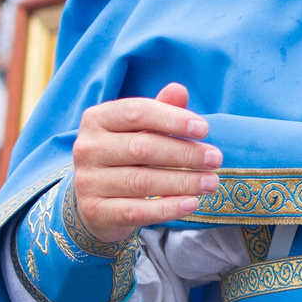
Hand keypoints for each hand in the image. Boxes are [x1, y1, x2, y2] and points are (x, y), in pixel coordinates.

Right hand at [71, 82, 219, 247]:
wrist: (95, 202)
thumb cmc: (125, 157)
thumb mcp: (140, 131)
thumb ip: (160, 110)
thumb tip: (179, 90)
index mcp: (97, 119)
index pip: (137, 112)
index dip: (172, 119)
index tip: (204, 129)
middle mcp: (87, 148)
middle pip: (142, 148)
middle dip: (184, 153)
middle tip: (215, 159)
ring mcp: (88, 182)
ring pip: (142, 181)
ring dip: (183, 182)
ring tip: (211, 182)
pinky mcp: (95, 212)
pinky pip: (137, 211)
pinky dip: (168, 208)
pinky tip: (192, 203)